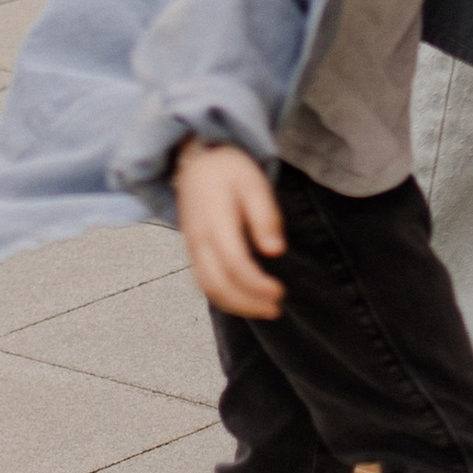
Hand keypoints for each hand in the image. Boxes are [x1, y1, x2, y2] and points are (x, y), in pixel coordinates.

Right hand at [174, 140, 286, 319]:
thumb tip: (275, 251)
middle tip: (276, 309)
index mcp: (215, 222)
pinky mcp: (192, 252)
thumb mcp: (254, 183)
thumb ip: (265, 216)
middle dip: (247, 304)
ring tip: (264, 310)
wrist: (197, 162)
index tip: (280, 292)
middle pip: (217, 285)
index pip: (234, 264)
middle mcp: (198, 239)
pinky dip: (223, 298)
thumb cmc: (230, 171)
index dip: (257, 284)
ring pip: (208, 289)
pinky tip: (244, 301)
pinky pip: (203, 283)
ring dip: (235, 306)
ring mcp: (192, 248)